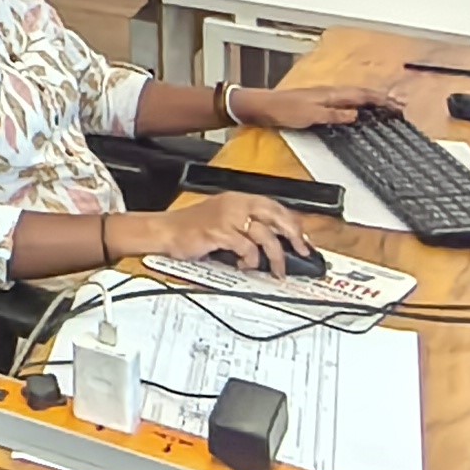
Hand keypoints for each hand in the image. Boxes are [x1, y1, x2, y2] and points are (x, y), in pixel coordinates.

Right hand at [131, 193, 312, 274]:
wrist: (165, 231)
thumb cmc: (192, 228)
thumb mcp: (224, 219)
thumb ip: (248, 225)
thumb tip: (277, 242)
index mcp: (238, 199)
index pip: (275, 206)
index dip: (292, 223)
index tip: (303, 240)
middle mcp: (235, 204)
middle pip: (276, 216)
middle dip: (294, 235)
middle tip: (302, 252)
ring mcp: (227, 217)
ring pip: (266, 235)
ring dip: (275, 256)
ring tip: (276, 270)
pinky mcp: (219, 232)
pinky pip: (246, 248)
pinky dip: (250, 260)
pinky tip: (244, 265)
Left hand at [238, 82, 400, 132]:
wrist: (259, 106)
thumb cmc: (282, 110)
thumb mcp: (309, 115)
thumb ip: (333, 114)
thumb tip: (357, 114)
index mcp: (330, 93)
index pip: (362, 95)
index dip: (381, 100)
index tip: (399, 106)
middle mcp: (329, 92)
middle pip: (361, 93)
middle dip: (381, 99)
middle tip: (399, 107)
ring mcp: (323, 96)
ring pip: (354, 96)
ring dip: (371, 102)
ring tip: (386, 108)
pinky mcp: (317, 102)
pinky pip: (344, 101)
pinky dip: (357, 105)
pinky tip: (358, 112)